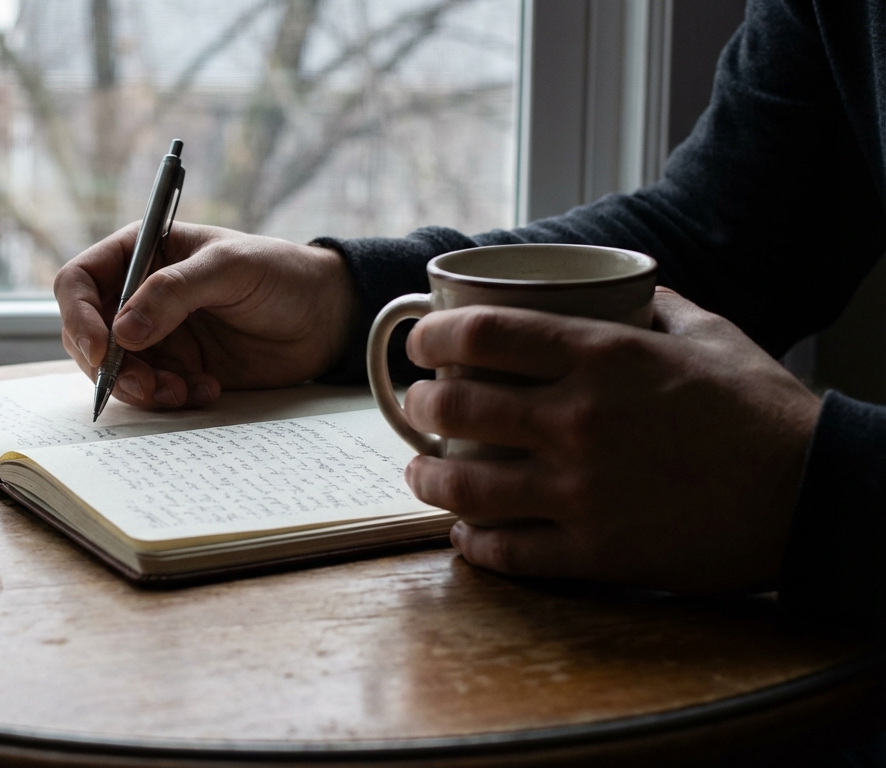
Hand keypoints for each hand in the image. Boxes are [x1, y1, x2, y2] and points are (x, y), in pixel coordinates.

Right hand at [54, 222, 357, 407]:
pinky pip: (151, 393)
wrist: (325, 318)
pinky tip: (206, 390)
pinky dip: (169, 399)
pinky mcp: (177, 369)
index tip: (102, 349)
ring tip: (181, 391)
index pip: (80, 281)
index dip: (80, 316)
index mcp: (141, 253)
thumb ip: (174, 293)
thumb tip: (123, 333)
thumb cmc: (280, 273)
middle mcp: (139, 295)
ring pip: (116, 371)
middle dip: (110, 367)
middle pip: (88, 335)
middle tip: (146, 386)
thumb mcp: (229, 268)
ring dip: (140, 389)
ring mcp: (156, 335)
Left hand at [400, 288, 821, 592]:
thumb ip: (651, 305)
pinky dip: (474, 544)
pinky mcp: (596, 552)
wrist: (814, 494)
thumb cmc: (762, 410)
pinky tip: (465, 535)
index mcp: (604, 357)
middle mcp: (580, 420)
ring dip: (427, 477)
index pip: (484, 333)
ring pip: (465, 485)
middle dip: (420, 402)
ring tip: (420, 471)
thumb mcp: (709, 334)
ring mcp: (583, 491)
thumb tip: (616, 287)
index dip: (433, 335)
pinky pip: (508, 552)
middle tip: (417, 404)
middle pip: (457, 405)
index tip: (419, 341)